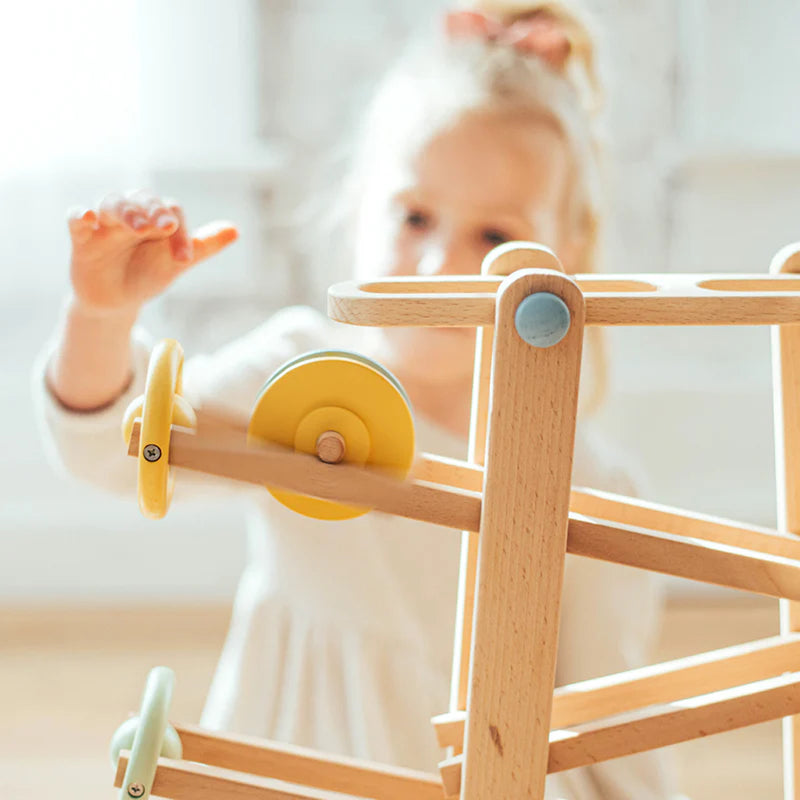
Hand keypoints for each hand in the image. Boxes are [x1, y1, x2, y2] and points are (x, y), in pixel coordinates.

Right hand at [67, 189, 237, 314]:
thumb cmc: (150, 273)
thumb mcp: (178, 262)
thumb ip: (204, 245)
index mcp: (157, 216)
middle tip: (163, 226)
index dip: (181, 233)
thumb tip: (236, 230)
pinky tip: (88, 217)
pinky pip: (76, 218)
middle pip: (142, 199)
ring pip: (112, 203)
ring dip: (125, 211)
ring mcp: (106, 223)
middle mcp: (132, 213)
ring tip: (137, 227)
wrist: (119, 300)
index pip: (171, 212)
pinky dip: (80, 215)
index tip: (186, 259)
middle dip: (153, 211)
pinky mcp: (83, 236)